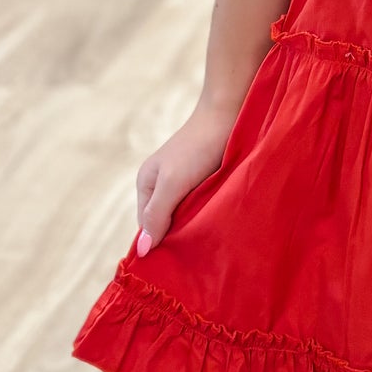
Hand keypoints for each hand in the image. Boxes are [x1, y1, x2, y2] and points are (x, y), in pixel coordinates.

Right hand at [133, 102, 233, 254]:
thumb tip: (141, 251)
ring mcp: (183, 181)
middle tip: (198, 247)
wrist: (229, 114)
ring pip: (185, 215)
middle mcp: (162, 184)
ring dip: (196, 224)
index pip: (147, 226)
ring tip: (209, 234)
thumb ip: (157, 214)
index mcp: (147, 184)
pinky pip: (201, 205)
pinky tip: (218, 218)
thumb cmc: (198, 148)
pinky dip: (208, 213)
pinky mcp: (204, 179)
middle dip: (179, 234)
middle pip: (166, 222)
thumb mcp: (173, 183)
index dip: (160, 241)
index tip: (178, 257)